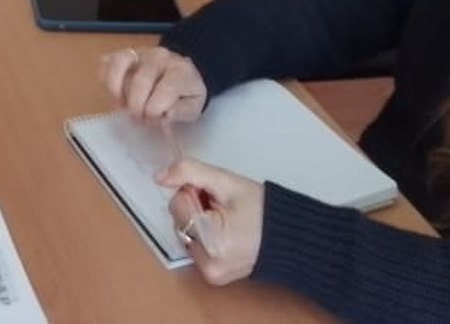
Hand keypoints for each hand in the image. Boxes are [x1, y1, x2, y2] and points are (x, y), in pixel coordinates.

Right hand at [99, 45, 206, 122]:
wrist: (181, 71)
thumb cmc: (185, 92)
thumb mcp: (194, 106)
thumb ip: (182, 111)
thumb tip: (165, 114)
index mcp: (180, 71)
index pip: (165, 89)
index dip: (155, 111)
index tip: (153, 121)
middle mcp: (159, 57)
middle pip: (140, 81)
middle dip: (137, 107)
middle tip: (139, 119)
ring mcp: (140, 52)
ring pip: (119, 64)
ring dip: (116, 91)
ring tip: (122, 106)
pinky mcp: (124, 53)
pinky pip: (106, 62)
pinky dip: (106, 80)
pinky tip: (116, 95)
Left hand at [157, 158, 262, 283]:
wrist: (289, 236)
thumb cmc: (261, 208)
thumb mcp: (225, 181)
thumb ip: (189, 172)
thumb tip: (159, 176)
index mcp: (211, 240)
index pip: (177, 204)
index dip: (193, 193)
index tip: (214, 195)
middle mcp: (208, 263)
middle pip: (178, 221)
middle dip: (194, 208)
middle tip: (221, 207)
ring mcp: (211, 273)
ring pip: (183, 233)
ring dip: (197, 222)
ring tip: (225, 220)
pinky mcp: (213, 277)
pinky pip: (194, 248)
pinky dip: (203, 237)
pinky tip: (225, 232)